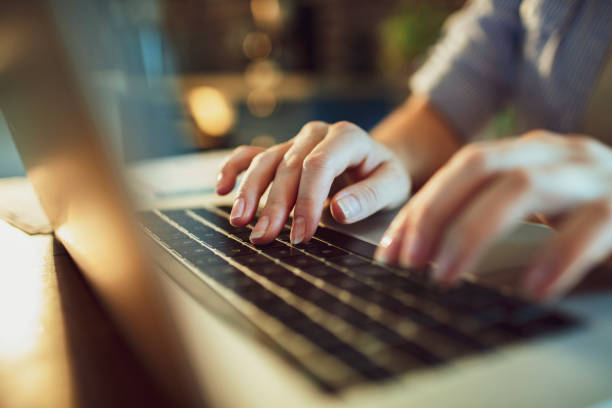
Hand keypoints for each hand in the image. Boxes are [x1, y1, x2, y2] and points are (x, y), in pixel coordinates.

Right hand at [216, 121, 409, 244]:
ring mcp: (296, 141)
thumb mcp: (394, 186)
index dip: (307, 201)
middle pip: (288, 166)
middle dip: (274, 204)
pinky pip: (252, 154)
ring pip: (266, 161)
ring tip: (239, 222)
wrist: (376, 164)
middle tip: (263, 237)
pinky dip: (234, 168)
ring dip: (249, 192)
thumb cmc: (384, 177)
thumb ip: (371, 197)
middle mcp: (317, 134)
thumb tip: (340, 210)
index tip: (301, 235)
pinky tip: (222, 187)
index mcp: (347, 137)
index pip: (319, 165)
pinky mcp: (281, 152)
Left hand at [374, 131, 611, 299]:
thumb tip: (425, 250)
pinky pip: (591, 226)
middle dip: (434, 215)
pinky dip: (556, 258)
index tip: (392, 250)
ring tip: (446, 278)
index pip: (461, 168)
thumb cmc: (595, 218)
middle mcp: (558, 154)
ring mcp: (595, 175)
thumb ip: (492, 217)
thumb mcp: (538, 211)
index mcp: (530, 153)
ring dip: (474, 234)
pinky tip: (531, 290)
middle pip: (480, 167)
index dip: (422, 207)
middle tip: (408, 263)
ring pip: (524, 189)